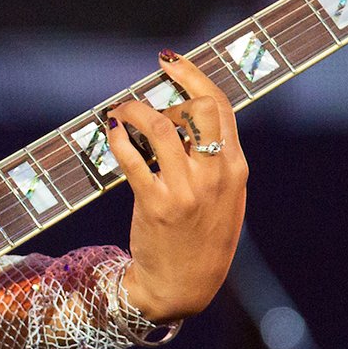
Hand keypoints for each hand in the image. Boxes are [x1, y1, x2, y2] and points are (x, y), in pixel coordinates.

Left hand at [105, 52, 248, 322]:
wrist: (184, 286)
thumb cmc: (203, 236)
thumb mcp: (225, 197)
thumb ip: (214, 158)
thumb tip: (185, 112)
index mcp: (235, 169)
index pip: (221, 107)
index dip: (195, 77)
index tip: (172, 62)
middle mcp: (215, 176)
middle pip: (198, 108)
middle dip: (173, 84)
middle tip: (150, 80)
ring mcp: (186, 190)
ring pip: (160, 127)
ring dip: (135, 110)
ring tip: (122, 110)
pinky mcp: (156, 204)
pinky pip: (132, 158)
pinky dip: (118, 138)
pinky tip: (111, 132)